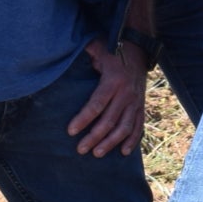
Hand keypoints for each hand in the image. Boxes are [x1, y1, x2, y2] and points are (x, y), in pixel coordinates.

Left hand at [67, 38, 147, 156]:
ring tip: (98, 153)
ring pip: (124, 127)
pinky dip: (133, 140)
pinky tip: (124, 152)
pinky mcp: (141, 106)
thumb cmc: (113, 50)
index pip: (97, 104)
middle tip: (81, 149)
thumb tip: (61, 55)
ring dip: (111, 142)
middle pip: (109, 120)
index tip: (71, 131)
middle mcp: (126, 94)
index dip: (83, 119)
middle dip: (94, 137)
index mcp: (113, 81)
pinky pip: (138, 125)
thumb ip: (83, 54)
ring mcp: (135, 101)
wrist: (139, 49)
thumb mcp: (97, 48)